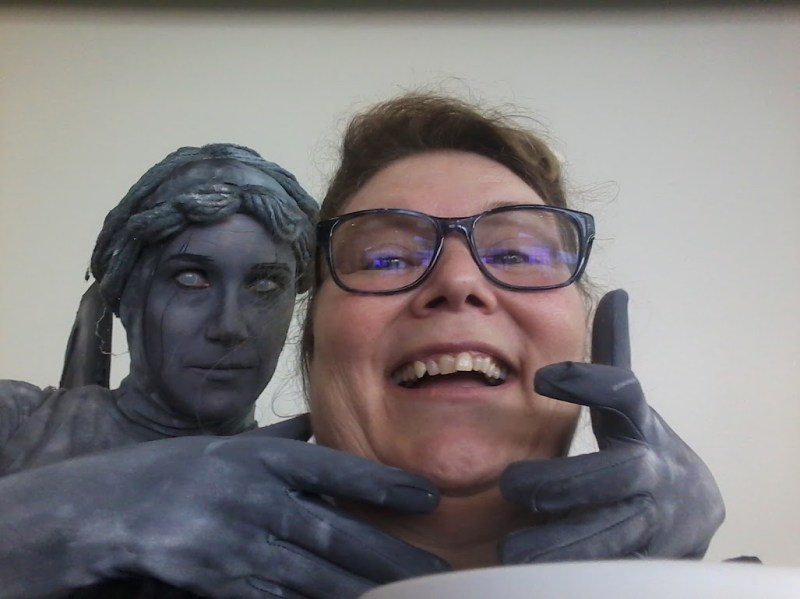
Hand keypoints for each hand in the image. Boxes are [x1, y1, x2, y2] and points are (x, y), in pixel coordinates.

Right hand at [0, 415, 447, 598]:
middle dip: (389, 552)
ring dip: (362, 586)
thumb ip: (275, 437)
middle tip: (438, 566)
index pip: (334, 468)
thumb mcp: (225, 446)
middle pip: (333, 530)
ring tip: (408, 593)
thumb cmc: (169, 473)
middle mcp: (251, 496)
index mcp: (257, 457)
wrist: (100, 511)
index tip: (428, 497)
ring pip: (312, 571)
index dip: (383, 484)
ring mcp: (231, 541)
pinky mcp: (215, 579)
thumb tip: (316, 422)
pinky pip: (274, 597)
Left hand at [499, 289, 724, 561]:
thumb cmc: (641, 447)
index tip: (540, 376)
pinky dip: (574, 573)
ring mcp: (656, 521)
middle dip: (564, 482)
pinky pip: (610, 571)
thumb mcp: (627, 404)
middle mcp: (653, 472)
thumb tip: (615, 294)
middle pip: (616, 475)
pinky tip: (534, 573)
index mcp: (641, 425)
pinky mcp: (648, 561)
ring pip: (613, 534)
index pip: (624, 390)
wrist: (688, 510)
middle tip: (511, 485)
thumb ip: (612, 355)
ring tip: (511, 546)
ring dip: (561, 542)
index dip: (588, 381)